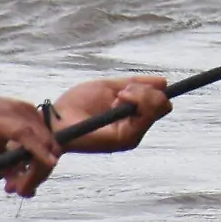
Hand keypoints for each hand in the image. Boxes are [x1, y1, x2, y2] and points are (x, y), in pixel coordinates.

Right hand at [0, 88, 60, 196]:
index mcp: (25, 114)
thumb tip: (21, 183)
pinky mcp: (4, 119)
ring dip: (37, 171)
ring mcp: (16, 113)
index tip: (29, 188)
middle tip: (23, 193)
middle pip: (50, 145)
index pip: (48, 142)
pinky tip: (48, 165)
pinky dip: (39, 153)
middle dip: (40, 173)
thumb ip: (8, 162)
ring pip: (42, 144)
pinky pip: (29, 137)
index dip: (42, 167)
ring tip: (19, 191)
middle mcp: (26, 111)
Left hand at [52, 76, 171, 154]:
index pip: (160, 104)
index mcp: (132, 120)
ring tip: (116, 97)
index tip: (129, 86)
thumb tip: (163, 82)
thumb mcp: (109, 88)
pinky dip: (135, 100)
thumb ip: (135, 85)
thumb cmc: (77, 105)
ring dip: (140, 94)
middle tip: (122, 92)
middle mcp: (135, 130)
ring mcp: (132, 136)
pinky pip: (145, 115)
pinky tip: (115, 101)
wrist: (56, 119)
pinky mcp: (125, 139)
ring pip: (159, 108)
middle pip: (164, 106)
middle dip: (148, 92)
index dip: (152, 91)